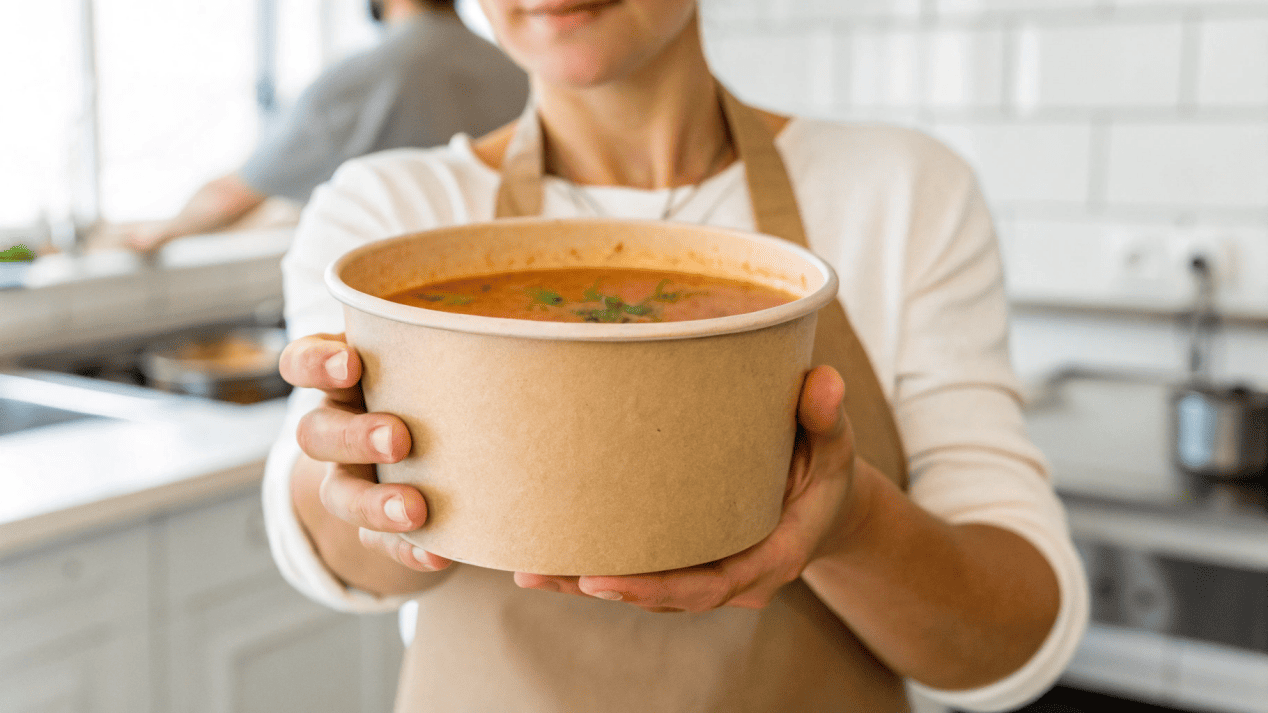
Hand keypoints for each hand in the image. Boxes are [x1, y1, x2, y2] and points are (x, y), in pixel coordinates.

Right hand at [279, 333, 452, 572]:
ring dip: (373, 502)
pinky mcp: (375, 522)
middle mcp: (338, 423)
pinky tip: (436, 553)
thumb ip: (465, 339)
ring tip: (415, 509)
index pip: (303, 361)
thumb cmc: (447, 376)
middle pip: (316, 433)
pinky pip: (379, 542)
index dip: (315, 364)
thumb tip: (541, 324)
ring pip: (338, 493)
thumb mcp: (443, 352)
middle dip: (354, 437)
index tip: (351, 363)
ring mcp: (351, 476)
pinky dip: (407, 550)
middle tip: (398, 438)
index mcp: (344, 375)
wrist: (449, 442)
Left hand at [515, 365, 857, 612]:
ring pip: (646, 589)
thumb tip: (824, 381)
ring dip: (587, 584)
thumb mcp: (834, 443)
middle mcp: (737, 576)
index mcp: (773, 555)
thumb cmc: (826, 466)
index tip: (603, 580)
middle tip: (541, 573)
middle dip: (603, 588)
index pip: (711, 585)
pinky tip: (548, 560)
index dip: (657, 588)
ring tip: (529, 570)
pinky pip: (643, 571)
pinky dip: (596, 570)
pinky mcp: (689, 562)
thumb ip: (826, 417)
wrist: (825, 498)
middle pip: (664, 596)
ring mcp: (710, 573)